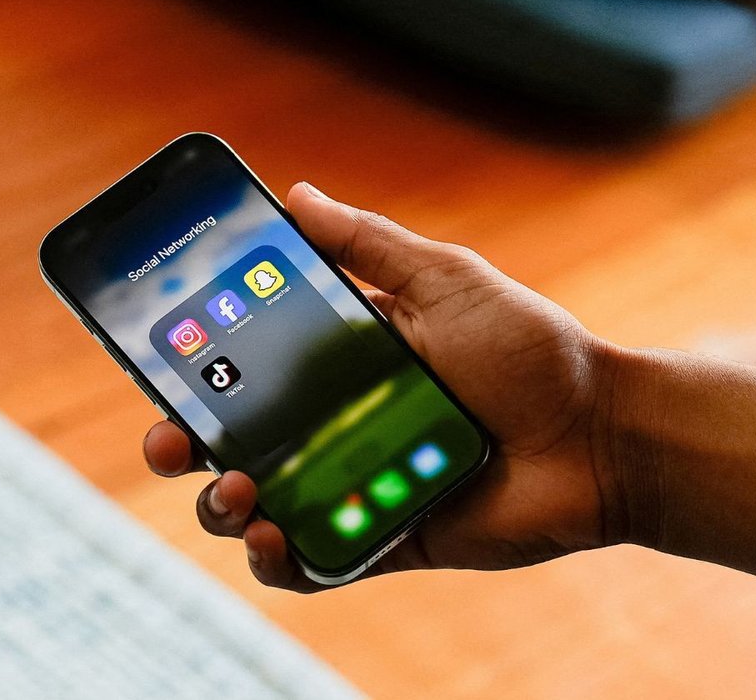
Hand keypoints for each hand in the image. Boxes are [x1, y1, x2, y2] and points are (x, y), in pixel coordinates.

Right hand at [143, 182, 625, 591]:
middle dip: (182, 440)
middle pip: (232, 438)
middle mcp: (339, 422)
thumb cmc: (533, 351)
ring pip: (256, 505)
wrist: (602, 435)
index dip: (193, 362)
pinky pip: (311, 562)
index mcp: (346, 358)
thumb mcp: (448, 280)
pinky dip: (278, 559)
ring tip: (236, 487)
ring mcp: (355, 484)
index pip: (247, 360)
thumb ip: (370, 245)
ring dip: (222, 502)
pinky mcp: (383, 540)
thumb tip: (293, 193)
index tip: (153, 352)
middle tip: (170, 435)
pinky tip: (271, 535)